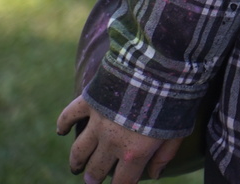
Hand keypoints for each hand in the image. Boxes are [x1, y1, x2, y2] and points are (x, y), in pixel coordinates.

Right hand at [56, 97, 181, 183]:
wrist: (161, 68)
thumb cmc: (176, 101)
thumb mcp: (177, 132)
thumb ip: (164, 156)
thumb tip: (154, 176)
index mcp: (134, 153)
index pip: (122, 182)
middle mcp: (111, 142)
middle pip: (96, 170)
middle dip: (94, 179)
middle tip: (93, 181)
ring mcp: (98, 122)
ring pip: (79, 150)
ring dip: (77, 162)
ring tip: (77, 168)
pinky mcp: (91, 101)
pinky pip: (69, 115)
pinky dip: (63, 123)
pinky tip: (62, 131)